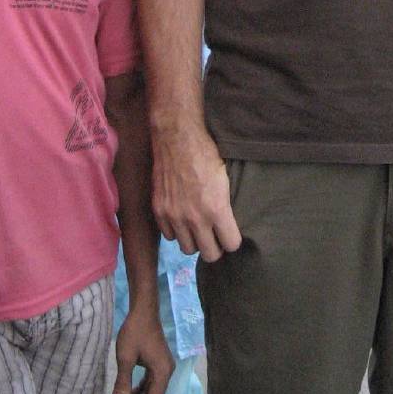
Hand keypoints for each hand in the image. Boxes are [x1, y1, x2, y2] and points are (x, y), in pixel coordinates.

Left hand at [112, 300, 174, 393]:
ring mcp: (163, 366)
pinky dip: (142, 390)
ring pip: (153, 391)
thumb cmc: (134, 332)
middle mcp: (166, 371)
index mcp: (162, 372)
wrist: (143, 311)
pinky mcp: (158, 361)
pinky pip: (151, 381)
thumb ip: (123, 382)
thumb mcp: (125, 358)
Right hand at [151, 124, 241, 262]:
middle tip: (216, 236)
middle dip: (216, 247)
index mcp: (217, 210)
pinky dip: (176, 231)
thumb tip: (231, 225)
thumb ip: (226, 206)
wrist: (177, 138)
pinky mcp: (159, 211)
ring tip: (198, 229)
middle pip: (210, 255)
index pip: (231, 245)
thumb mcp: (226, 180)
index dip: (233, 240)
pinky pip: (169, 236)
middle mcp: (195, 218)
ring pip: (188, 249)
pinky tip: (181, 219)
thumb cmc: (207, 154)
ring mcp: (174, 216)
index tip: (231, 234)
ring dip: (195, 241)